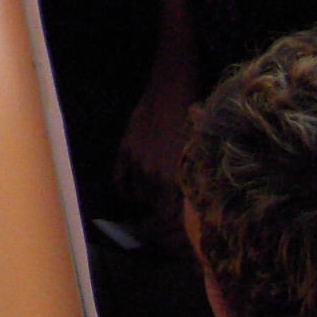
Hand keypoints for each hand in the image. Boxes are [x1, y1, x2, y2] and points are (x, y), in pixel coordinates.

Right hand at [113, 76, 192, 241]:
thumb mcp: (198, 157)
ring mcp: (138, 164)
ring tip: (152, 189)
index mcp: (179, 179)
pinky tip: (130, 187)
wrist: (171, 93)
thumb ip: (191, 183)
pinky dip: (123, 188)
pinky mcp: (124, 152)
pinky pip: (118, 180)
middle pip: (154, 207)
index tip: (171, 221)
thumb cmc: (193, 123)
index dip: (170, 224)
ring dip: (144, 196)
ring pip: (137, 195)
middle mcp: (157, 176)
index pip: (169, 217)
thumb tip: (188, 207)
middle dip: (158, 209)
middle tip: (164, 204)